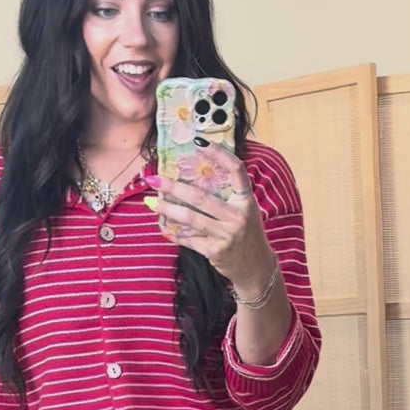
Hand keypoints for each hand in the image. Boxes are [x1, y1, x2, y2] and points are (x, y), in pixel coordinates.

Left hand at [144, 149, 274, 298]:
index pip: (236, 170)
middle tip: (154, 179)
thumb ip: (228, 195)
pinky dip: (175, 233)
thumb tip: (196, 175)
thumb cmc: (247, 233)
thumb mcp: (246, 210)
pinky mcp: (216, 251)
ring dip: (168, 209)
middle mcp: (238, 215)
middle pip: (201, 197)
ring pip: (190, 218)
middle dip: (174, 187)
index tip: (200, 142)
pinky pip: (190, 239)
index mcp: (247, 200)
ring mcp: (227, 234)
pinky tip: (164, 226)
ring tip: (152, 202)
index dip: (219, 154)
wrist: (256, 267)